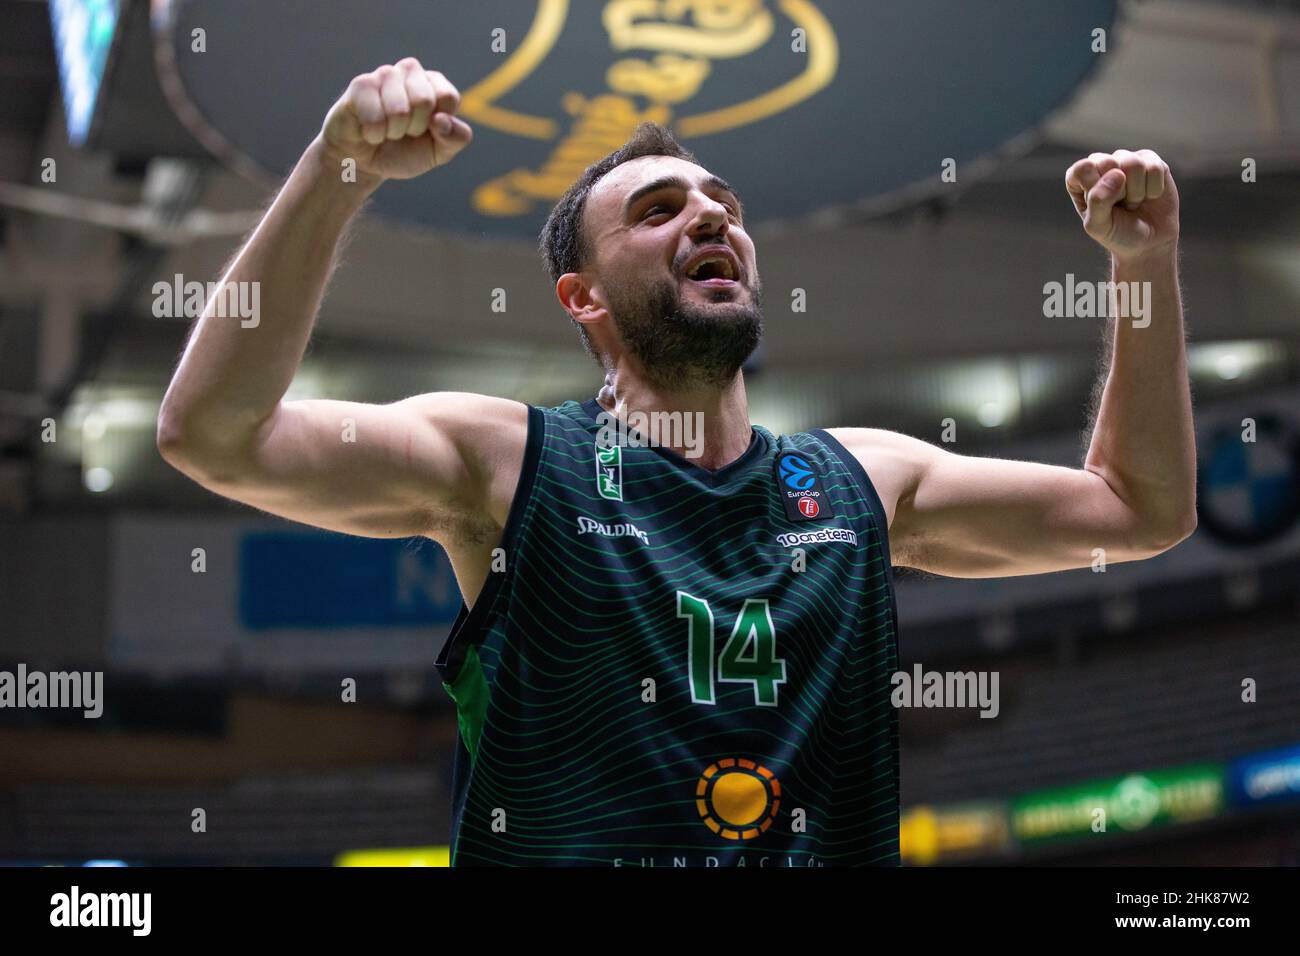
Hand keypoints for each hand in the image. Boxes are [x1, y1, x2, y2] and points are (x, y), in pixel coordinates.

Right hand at [317, 57, 471, 182]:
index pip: (448, 97)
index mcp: (435, 84)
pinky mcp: (361, 84)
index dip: (439, 125)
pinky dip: (374, 134)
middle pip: (424, 100)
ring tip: (386, 130)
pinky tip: (368, 129)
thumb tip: (442, 120)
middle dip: (414, 128)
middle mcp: (411, 71)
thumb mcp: (439, 152)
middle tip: (403, 132)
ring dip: (392, 132)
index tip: (427, 130)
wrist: (366, 162)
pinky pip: (374, 117)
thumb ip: (455, 138)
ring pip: (399, 110)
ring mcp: (385, 74)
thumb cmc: (404, 152)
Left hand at [1065, 149, 1178, 260]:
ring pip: (1133, 164)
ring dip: (1136, 192)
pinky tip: (1149, 196)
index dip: (1094, 188)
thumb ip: (1098, 201)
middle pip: (1108, 163)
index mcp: (1080, 178)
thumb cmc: (1117, 233)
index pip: (1082, 169)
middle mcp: (1102, 164)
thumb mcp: (1099, 226)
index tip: (1101, 205)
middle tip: (1120, 206)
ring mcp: (1127, 159)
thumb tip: (1117, 174)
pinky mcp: (1151, 161)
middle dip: (1118, 192)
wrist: (1148, 243)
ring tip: (1133, 202)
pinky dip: (1153, 189)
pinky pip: (1154, 168)